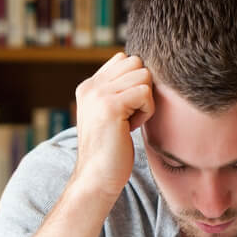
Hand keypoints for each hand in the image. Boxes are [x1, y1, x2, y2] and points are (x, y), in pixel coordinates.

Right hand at [72, 52, 154, 199]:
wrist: (97, 177)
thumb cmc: (111, 150)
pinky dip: (146, 112)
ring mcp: (99, 94)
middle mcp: (91, 86)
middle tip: (131, 115)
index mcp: (89, 86)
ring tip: (130, 121)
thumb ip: (119, 91)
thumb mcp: (111, 114)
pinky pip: (145, 93)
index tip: (127, 108)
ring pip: (143, 75)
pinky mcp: (110, 106)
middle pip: (136, 63)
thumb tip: (144, 72)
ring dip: (145, 101)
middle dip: (142, 88)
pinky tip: (131, 128)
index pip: (124, 59)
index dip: (135, 82)